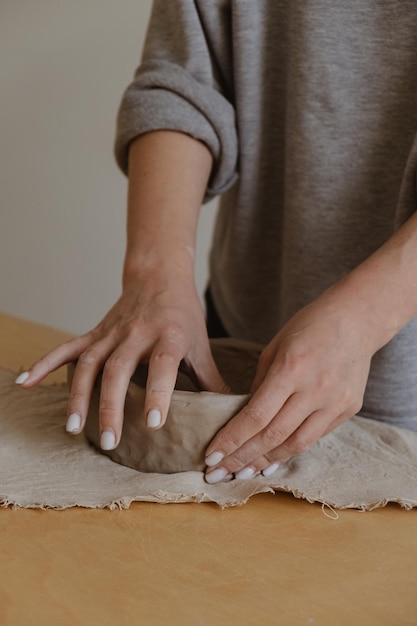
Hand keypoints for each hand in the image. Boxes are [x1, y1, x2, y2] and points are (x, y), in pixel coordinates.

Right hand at [17, 272, 228, 449]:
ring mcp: (111, 332)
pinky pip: (66, 348)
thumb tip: (231, 416)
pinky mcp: (94, 332)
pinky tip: (25, 382)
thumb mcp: (202, 345)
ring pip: (88, 362)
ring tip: (74, 428)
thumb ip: (212, 381)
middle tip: (110, 441)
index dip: (158, 391)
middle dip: (111, 405)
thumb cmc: (184, 315)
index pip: (163, 363)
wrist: (159, 276)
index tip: (154, 422)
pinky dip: (45, 364)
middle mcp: (137, 333)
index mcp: (170, 335)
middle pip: (118, 368)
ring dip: (78, 395)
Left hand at [204, 286, 378, 482]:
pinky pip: (315, 437)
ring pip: (295, 444)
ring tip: (241, 474)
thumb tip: (244, 417)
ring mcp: (335, 402)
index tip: (211, 456)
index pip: (256, 415)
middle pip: (272, 435)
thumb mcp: (275, 347)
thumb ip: (260, 384)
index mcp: (292, 368)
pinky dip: (290, 450)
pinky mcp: (349, 409)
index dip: (231, 439)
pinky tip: (271, 460)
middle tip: (217, 474)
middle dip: (241, 459)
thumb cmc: (309, 326)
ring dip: (265, 462)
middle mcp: (315, 389)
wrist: (357, 319)